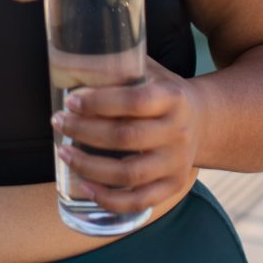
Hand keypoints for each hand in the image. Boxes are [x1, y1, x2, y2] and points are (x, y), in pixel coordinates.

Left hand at [51, 57, 203, 215]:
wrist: (203, 120)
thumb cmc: (162, 92)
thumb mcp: (149, 72)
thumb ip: (118, 67)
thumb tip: (68, 62)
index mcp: (173, 98)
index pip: (134, 101)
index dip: (98, 102)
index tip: (70, 101)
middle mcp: (178, 132)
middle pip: (126, 137)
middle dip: (84, 131)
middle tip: (59, 122)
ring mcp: (177, 162)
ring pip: (129, 174)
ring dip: (89, 166)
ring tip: (64, 153)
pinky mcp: (173, 185)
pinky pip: (139, 200)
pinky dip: (109, 198)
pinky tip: (85, 186)